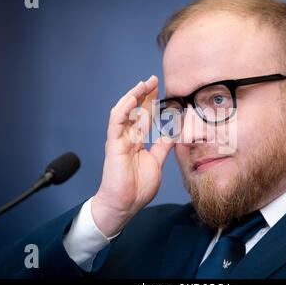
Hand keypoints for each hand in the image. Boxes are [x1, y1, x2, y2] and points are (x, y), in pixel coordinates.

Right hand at [91, 75, 173, 236]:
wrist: (125, 205)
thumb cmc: (137, 188)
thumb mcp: (156, 162)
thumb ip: (162, 147)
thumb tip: (172, 134)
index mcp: (137, 142)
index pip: (144, 117)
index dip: (151, 102)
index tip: (161, 89)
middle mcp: (127, 138)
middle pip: (135, 110)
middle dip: (144, 94)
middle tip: (154, 79)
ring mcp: (119, 140)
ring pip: (124, 111)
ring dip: (134, 96)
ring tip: (144, 83)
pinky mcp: (113, 144)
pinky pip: (116, 121)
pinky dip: (124, 108)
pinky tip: (132, 96)